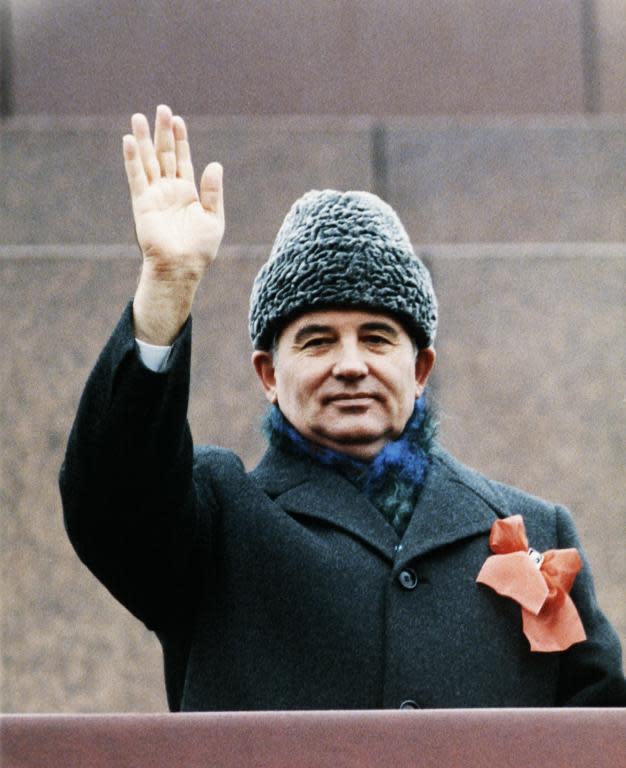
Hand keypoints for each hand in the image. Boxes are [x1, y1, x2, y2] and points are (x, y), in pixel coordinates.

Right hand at [123, 105, 224, 342]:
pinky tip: (129, 141)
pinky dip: (132, 159)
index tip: (178, 120)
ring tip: (139, 117)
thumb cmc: (200, 248)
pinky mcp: (142, 203)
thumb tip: (215, 163)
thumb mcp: (213, 217)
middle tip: (161, 108)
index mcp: (187, 193)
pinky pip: (136, 177)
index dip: (180, 140)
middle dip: (163, 132)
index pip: (182, 160)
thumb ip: (213, 191)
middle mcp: (169, 191)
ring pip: (148, 161)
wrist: (181, 267)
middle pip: (164, 155)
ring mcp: (155, 195)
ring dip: (144, 139)